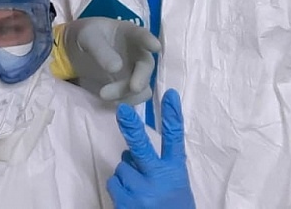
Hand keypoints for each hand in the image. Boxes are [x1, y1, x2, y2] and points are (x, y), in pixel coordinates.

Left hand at [63, 16, 160, 103]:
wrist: (77, 51)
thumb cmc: (86, 37)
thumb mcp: (88, 37)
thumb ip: (100, 50)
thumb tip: (116, 68)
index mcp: (129, 33)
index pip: (142, 35)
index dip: (150, 40)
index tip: (156, 47)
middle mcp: (138, 52)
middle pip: (146, 66)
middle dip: (141, 77)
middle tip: (134, 87)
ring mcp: (135, 71)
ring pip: (143, 85)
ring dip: (129, 93)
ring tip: (103, 94)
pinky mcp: (129, 87)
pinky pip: (134, 97)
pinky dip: (125, 101)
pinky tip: (109, 99)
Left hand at [107, 89, 195, 208]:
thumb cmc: (172, 207)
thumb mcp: (176, 186)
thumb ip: (161, 167)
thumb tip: (132, 151)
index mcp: (176, 172)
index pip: (175, 139)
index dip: (172, 116)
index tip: (170, 94)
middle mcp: (159, 179)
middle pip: (141, 147)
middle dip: (131, 127)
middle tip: (122, 111)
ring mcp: (141, 191)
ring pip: (122, 166)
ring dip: (128, 173)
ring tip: (141, 190)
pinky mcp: (125, 202)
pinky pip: (114, 182)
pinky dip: (120, 188)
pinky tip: (132, 199)